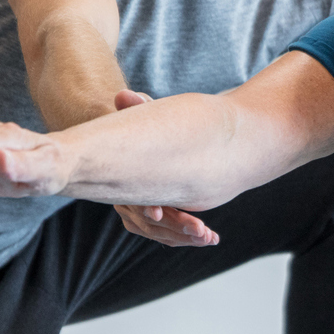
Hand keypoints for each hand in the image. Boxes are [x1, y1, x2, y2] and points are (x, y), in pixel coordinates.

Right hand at [110, 89, 218, 245]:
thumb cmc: (143, 125)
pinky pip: (170, 233)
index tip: (159, 213)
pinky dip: (188, 236)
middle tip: (200, 230)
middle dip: (174, 227)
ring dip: (185, 236)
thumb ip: (137, 107)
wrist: (147, 140)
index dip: (145, 206)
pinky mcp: (159, 215)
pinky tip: (210, 238)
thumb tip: (124, 96)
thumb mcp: (143, 114)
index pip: (131, 199)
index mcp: (124, 177)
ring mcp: (142, 209)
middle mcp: (128, 198)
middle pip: (148, 223)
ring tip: (210, 237)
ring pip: (161, 232)